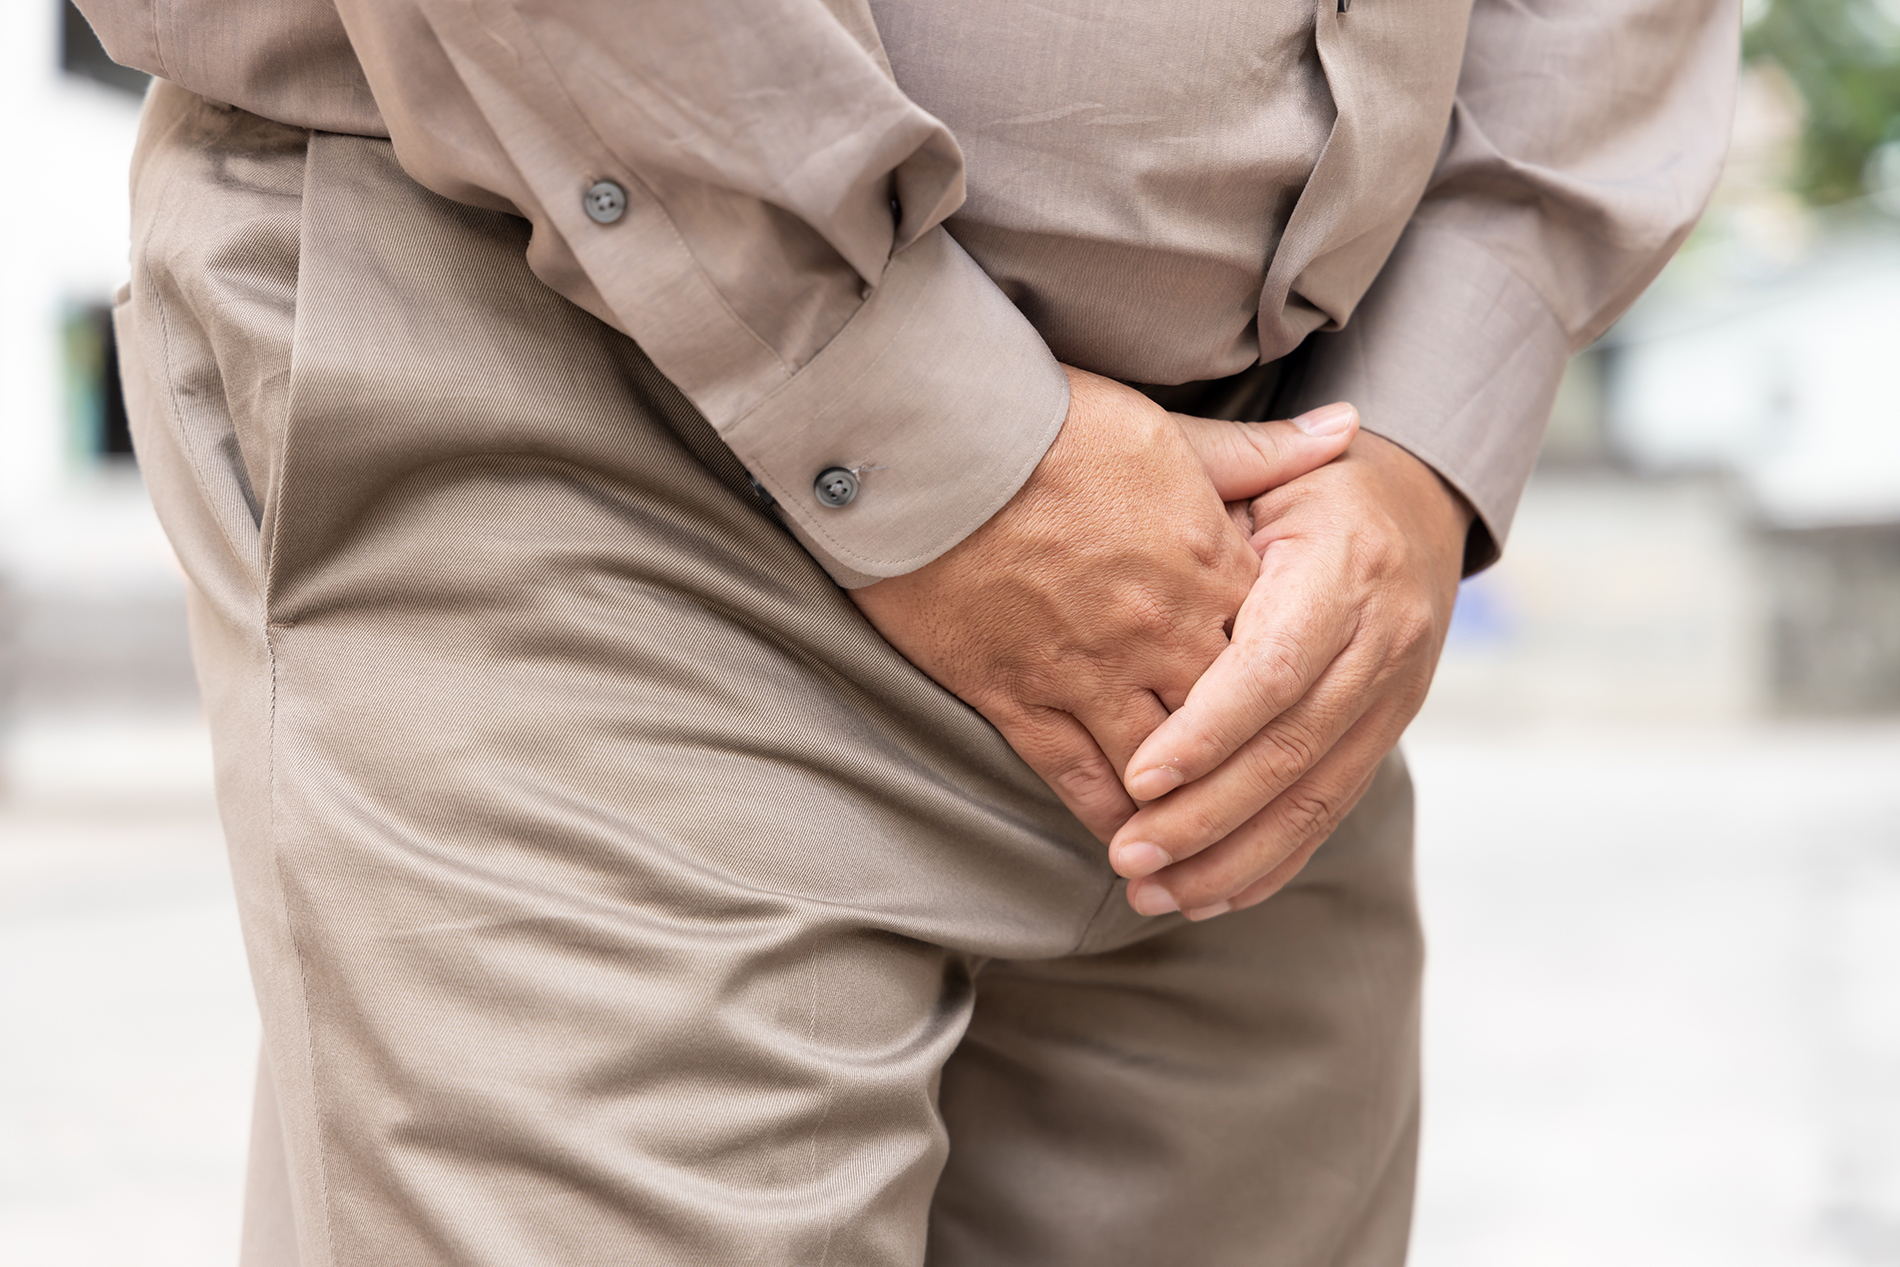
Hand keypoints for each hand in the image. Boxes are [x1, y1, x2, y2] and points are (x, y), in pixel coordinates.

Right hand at [848, 366, 1356, 841]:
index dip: (1295, 693)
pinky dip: (1110, 816)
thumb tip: (1348, 429)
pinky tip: (1125, 841)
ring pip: (1160, 770)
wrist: (934, 444)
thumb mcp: (1165, 428)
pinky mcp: (1017, 694)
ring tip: (1198, 849)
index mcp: (1206, 562)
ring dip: (1184, 816)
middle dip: (1250, 775)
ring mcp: (1088, 669)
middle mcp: (1160, 629)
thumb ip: (1255, 453)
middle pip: (1230, 727)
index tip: (1304, 721)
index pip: (1276, 651)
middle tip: (1265, 814)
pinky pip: (1076, 778)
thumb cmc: (1045, 423)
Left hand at [1108, 431, 1471, 917]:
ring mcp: (1395, 694)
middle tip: (1127, 855)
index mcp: (1347, 567)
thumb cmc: (1307, 487)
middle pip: (1292, 749)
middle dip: (1206, 815)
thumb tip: (1145, 512)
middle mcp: (1384, 639)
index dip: (1209, 730)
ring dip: (1231, 857)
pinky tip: (1211, 896)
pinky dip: (1272, 860)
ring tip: (1152, 893)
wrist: (1416, 507)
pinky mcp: (1388, 733)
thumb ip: (1214, 505)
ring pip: (1315, 797)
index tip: (1139, 776)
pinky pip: (1331, 810)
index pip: (1274, 668)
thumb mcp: (1267, 474)